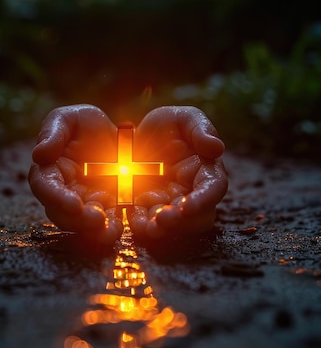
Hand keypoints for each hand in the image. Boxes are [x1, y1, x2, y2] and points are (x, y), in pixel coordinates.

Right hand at [29, 104, 122, 243]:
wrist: (119, 136)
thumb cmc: (87, 124)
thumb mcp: (70, 119)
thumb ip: (53, 132)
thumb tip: (38, 155)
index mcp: (50, 170)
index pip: (45, 187)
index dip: (56, 197)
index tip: (73, 204)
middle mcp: (63, 192)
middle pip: (61, 214)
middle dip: (77, 220)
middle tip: (96, 220)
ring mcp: (84, 204)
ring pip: (80, 225)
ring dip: (93, 231)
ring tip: (111, 229)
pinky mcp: (105, 211)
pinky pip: (104, 225)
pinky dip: (110, 229)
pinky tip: (121, 227)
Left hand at [128, 106, 227, 238]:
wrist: (134, 137)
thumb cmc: (166, 125)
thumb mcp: (182, 118)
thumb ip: (200, 129)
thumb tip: (217, 147)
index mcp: (206, 170)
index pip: (213, 188)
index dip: (203, 200)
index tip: (186, 207)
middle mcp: (193, 193)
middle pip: (198, 217)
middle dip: (182, 222)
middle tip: (162, 219)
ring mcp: (171, 205)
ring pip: (176, 227)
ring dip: (162, 229)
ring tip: (145, 225)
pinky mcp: (150, 211)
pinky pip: (150, 224)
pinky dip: (142, 224)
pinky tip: (131, 216)